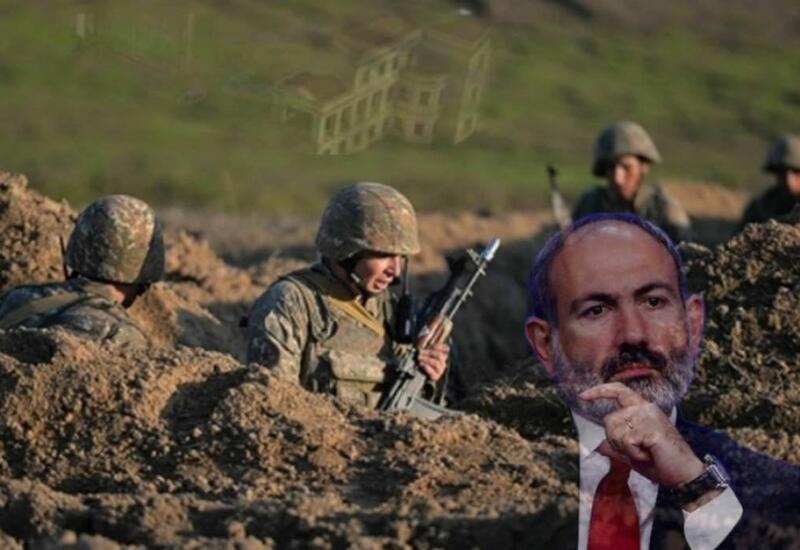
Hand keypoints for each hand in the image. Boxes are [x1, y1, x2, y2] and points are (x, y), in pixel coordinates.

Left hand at [417, 343, 448, 381]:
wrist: (417, 376)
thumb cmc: (421, 361)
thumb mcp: (422, 352)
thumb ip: (424, 344)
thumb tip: (426, 332)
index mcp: (441, 356)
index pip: (443, 349)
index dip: (439, 346)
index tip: (431, 345)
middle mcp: (442, 363)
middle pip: (439, 355)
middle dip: (429, 352)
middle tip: (420, 352)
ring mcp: (440, 370)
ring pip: (436, 363)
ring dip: (427, 359)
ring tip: (419, 358)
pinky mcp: (435, 377)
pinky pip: (433, 372)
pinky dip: (427, 368)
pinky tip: (422, 364)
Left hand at [580, 382, 703, 487]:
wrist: (684, 475)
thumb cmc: (659, 463)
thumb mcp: (631, 454)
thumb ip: (615, 446)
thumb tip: (596, 445)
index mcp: (643, 409)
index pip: (619, 391)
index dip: (600, 391)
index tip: (583, 396)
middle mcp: (645, 408)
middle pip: (609, 420)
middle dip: (615, 441)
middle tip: (637, 451)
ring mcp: (649, 416)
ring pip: (615, 431)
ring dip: (626, 449)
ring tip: (646, 452)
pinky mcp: (651, 428)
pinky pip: (626, 442)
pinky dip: (633, 454)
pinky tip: (649, 455)